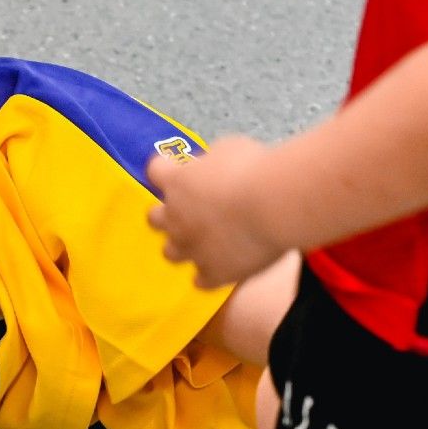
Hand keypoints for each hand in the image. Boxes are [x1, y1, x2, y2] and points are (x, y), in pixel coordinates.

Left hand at [148, 135, 281, 287]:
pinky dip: (208, 273)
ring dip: (182, 246)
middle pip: (154, 218)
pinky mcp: (213, 273)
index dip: (165, 170)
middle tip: (187, 210)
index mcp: (177, 182)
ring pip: (171, 253)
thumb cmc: (253, 169)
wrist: (273, 207)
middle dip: (166, 214)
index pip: (155, 172)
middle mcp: (175, 218)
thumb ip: (211, 162)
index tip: (175, 170)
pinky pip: (201, 280)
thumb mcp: (228, 149)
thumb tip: (210, 168)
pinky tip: (220, 267)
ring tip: (202, 242)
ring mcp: (192, 249)